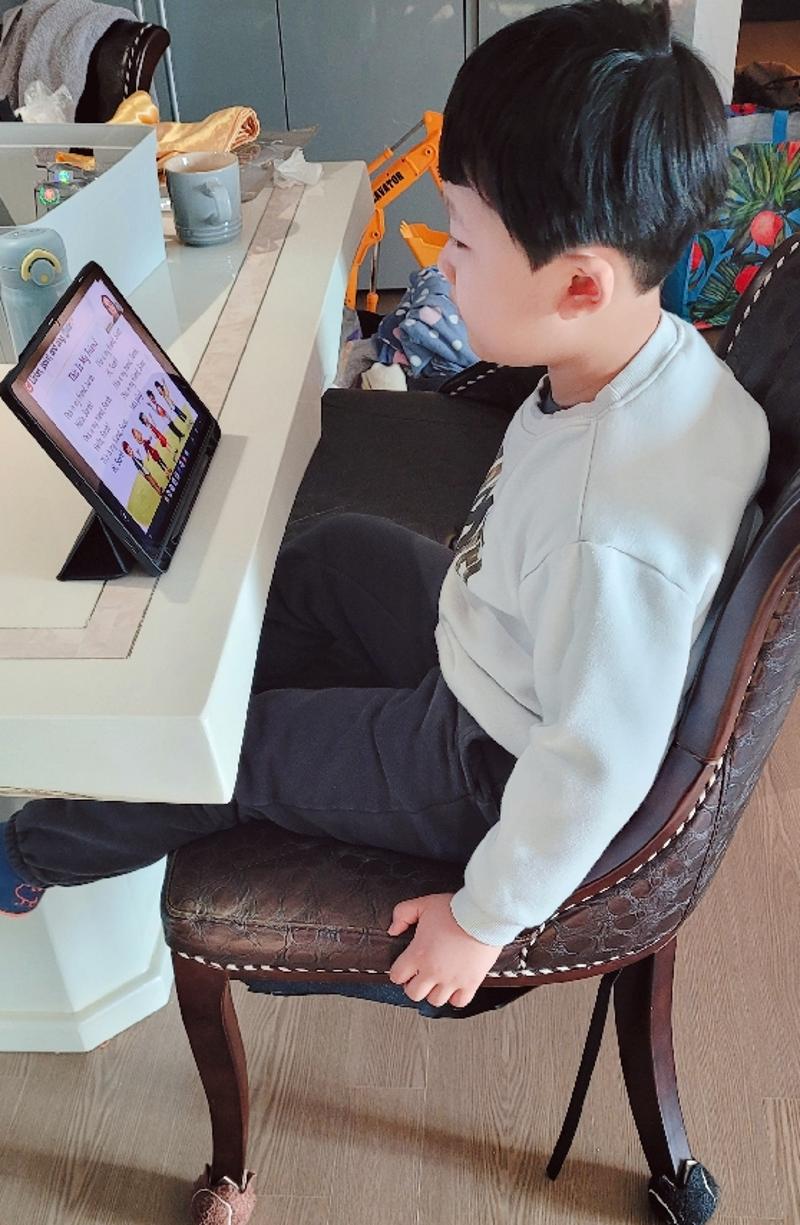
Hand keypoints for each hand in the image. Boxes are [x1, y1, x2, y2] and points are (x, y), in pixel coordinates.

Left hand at [387, 892, 502, 1007]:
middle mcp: (433, 971)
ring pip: (435, 1001)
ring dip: (434, 992)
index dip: (399, 972)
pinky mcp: (470, 983)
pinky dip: (455, 998)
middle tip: (419, 977)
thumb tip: (393, 930)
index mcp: (418, 953)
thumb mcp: (423, 904)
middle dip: (414, 986)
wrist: (483, 915)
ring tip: (437, 982)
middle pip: (414, 994)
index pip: (396, 976)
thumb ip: (402, 914)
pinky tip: (455, 987)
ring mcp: (452, 980)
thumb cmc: (456, 910)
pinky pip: (459, 1002)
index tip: (405, 968)